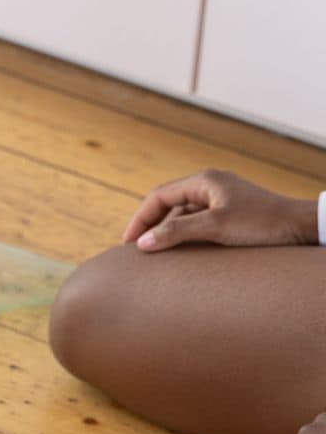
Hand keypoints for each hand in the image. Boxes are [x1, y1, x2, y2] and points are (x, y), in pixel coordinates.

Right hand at [122, 170, 318, 251]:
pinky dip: (187, 235)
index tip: (129, 243)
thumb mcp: (216, 228)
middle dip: (151, 225)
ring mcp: (222, 198)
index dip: (140, 219)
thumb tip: (142, 243)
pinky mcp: (232, 212)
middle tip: (138, 249)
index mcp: (203, 181)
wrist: (304, 228)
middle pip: (168, 204)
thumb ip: (177, 233)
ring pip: (184, 214)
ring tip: (158, 253)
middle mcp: (210, 185)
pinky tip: (184, 252)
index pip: (158, 197)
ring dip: (169, 231)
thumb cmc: (263, 224)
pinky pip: (199, 222)